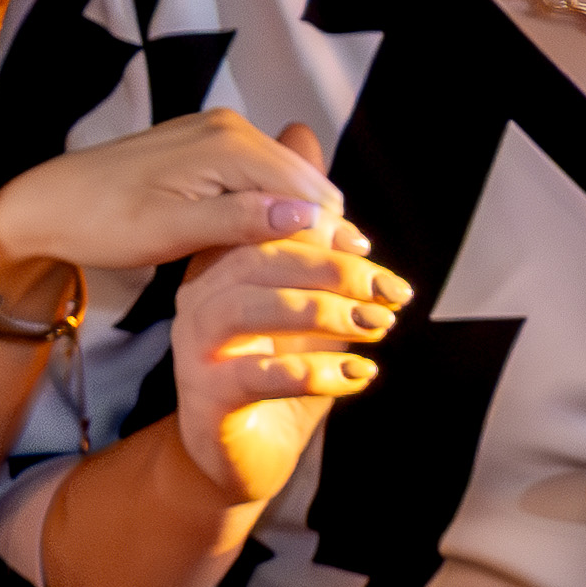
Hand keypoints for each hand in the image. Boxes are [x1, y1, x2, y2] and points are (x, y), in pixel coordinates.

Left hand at [0, 105, 360, 291]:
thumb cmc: (99, 223)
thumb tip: (307, 218)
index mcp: (227, 143)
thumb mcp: (170, 231)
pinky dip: (272, 210)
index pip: (308, 191)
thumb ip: (239, 221)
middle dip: (322, 230)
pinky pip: (259, 178)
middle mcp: (230, 127)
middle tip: (336, 285)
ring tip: (307, 273)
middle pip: (305, 183)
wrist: (47, 205)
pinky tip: (269, 248)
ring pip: (286, 182)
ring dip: (299, 222)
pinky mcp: (208, 146)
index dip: (330, 238)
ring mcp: (219, 133)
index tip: (346, 283)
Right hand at [168, 131, 401, 502]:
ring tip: (377, 328)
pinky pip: (260, 375)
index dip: (322, 234)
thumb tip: (301, 131)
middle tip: (390, 291)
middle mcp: (197, 305)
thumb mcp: (301, 295)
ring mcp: (195, 352)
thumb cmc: (276, 370)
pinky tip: (357, 375)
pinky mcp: (207, 399)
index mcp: (218, 272)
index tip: (375, 256)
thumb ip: (306, 228)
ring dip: (326, 314)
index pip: (263, 232)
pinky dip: (318, 372)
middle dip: (332, 269)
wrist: (240, 455)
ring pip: (252, 310)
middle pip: (255, 261)